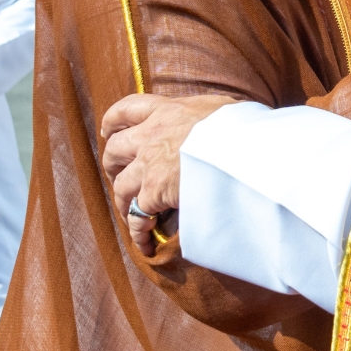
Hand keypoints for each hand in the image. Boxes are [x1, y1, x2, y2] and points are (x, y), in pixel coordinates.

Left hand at [101, 92, 235, 255]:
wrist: (241, 147)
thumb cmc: (240, 126)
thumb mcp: (222, 107)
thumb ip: (207, 114)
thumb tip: (218, 120)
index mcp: (167, 111)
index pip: (126, 110)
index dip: (112, 122)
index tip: (108, 131)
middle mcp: (151, 136)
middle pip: (114, 149)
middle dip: (112, 164)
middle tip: (119, 174)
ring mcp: (149, 165)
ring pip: (120, 186)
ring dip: (122, 201)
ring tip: (131, 212)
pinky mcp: (153, 193)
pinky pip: (137, 217)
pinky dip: (138, 232)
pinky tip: (145, 243)